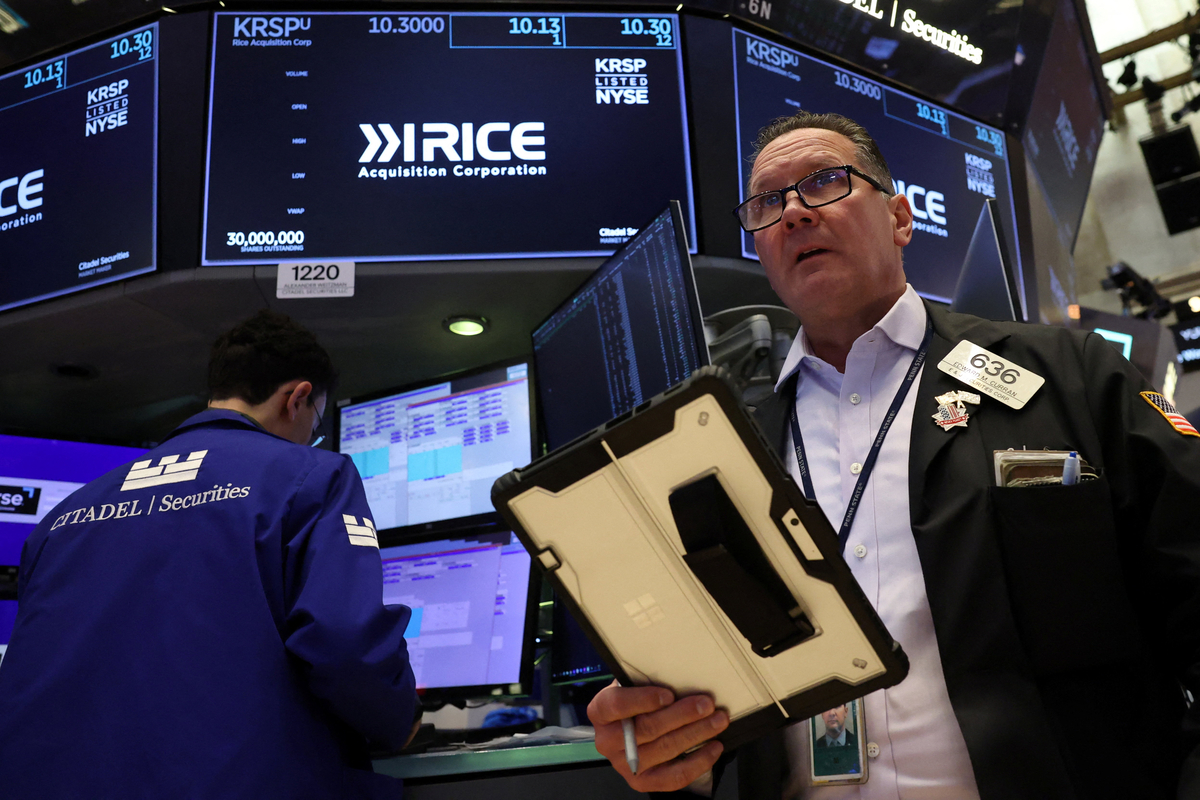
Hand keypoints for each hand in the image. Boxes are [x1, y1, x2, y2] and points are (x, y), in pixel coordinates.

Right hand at [588, 681, 727, 792]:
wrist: (624, 728)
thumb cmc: (633, 701)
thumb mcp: (631, 684)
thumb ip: (645, 682)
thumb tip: (680, 678)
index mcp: (600, 711)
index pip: (617, 705)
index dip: (644, 700)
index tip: (669, 694)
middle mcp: (608, 741)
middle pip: (648, 728)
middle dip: (682, 715)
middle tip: (706, 705)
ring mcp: (625, 764)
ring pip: (665, 749)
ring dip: (697, 734)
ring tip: (717, 721)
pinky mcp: (642, 782)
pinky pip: (673, 777)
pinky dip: (698, 762)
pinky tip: (713, 747)